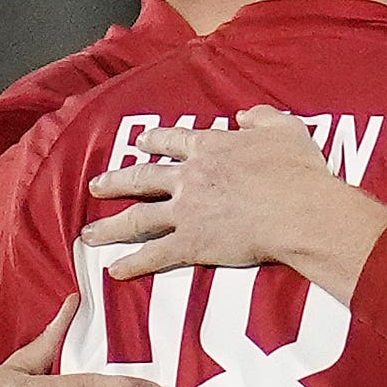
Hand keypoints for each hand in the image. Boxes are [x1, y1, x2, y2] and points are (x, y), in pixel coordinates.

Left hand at [81, 107, 386, 291]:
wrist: (297, 209)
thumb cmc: (297, 171)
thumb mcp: (285, 129)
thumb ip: (261, 117)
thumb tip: (245, 114)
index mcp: (210, 147)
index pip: (171, 142)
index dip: (153, 142)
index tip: (139, 143)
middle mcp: (189, 176)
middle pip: (142, 178)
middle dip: (115, 182)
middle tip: (96, 186)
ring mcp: (186, 211)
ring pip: (139, 218)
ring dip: (110, 227)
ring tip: (88, 234)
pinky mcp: (191, 243)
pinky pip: (155, 255)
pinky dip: (133, 264)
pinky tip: (114, 271)